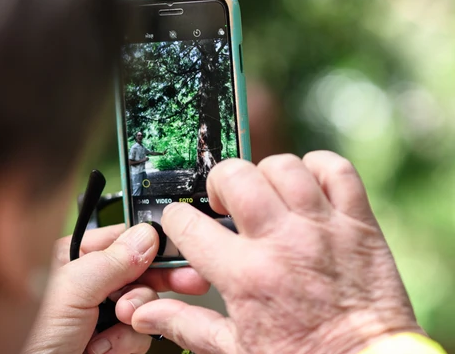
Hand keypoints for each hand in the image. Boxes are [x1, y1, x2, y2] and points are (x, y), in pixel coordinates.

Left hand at [23, 224, 209, 353]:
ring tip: (101, 337)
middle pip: (143, 273)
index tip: (179, 258)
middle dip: (141, 294)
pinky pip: (141, 335)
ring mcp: (103, 312)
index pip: (126, 239)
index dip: (153, 248)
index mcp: (75, 257)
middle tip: (137, 306)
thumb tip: (146, 237)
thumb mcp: (70, 293)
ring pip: (146, 307)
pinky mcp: (113, 340)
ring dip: (129, 325)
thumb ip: (110, 262)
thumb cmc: (31, 340)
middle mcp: (91, 282)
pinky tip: (100, 350)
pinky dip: (123, 346)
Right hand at [131, 151, 422, 353]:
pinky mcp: (358, 224)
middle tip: (223, 206)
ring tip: (264, 196)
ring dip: (265, 175)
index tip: (182, 225)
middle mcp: (281, 243)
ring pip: (283, 166)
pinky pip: (338, 170)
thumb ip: (186, 324)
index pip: (187, 223)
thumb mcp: (236, 350)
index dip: (175, 220)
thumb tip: (143, 314)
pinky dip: (319, 168)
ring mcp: (322, 228)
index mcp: (245, 276)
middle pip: (234, 176)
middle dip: (218, 185)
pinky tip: (306, 188)